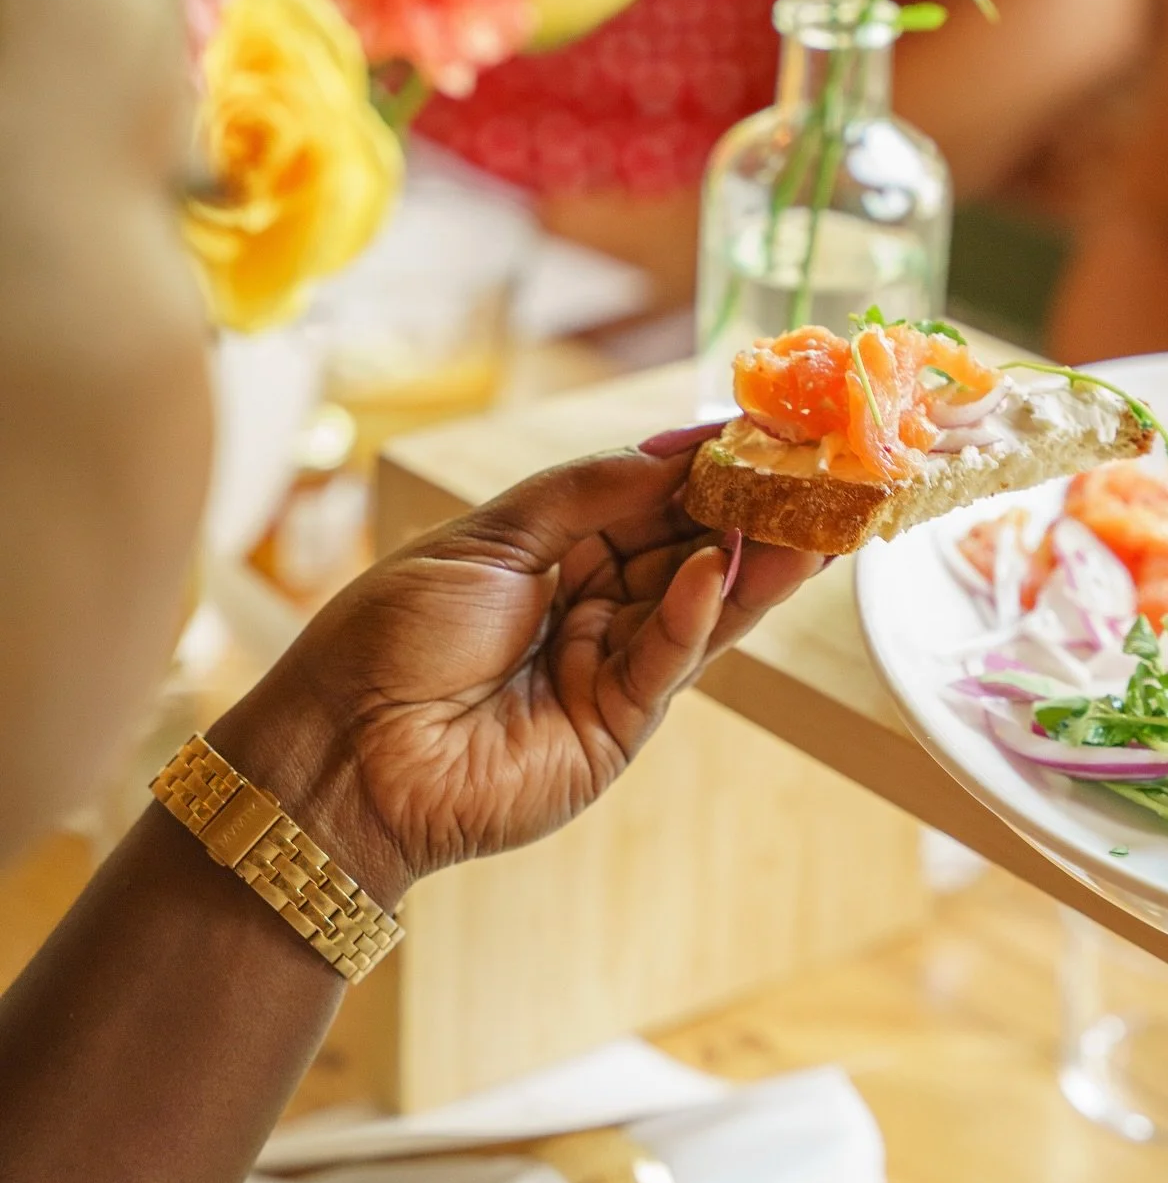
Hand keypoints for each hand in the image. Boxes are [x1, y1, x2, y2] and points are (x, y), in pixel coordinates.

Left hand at [212, 429, 819, 907]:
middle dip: (746, 510)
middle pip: (686, 548)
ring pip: (696, 605)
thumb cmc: (392, 634)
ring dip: (749, 561)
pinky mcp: (617, 728)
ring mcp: (609, 668)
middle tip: (811, 469)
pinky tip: (715, 566)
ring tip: (808, 517)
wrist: (340, 754)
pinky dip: (692, 614)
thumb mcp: (488, 537)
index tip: (761, 427)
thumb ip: (587, 491)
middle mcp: (592, 606)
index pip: (650, 499)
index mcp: (555, 552)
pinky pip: (665, 661)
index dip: (701, 465)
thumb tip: (678, 446)